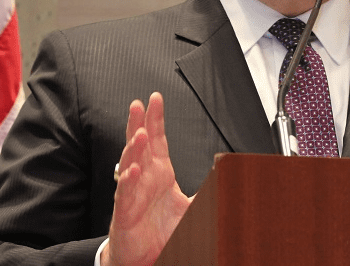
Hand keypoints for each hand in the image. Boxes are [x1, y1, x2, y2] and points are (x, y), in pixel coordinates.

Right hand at [101, 92, 192, 265]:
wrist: (147, 257)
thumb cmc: (163, 230)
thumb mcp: (192, 206)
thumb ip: (209, 188)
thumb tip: (224, 169)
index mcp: (160, 172)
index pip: (157, 138)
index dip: (156, 118)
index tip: (156, 98)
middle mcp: (145, 177)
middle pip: (139, 143)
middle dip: (138, 122)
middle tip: (138, 104)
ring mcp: (133, 192)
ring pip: (130, 163)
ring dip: (134, 148)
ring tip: (140, 134)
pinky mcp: (125, 211)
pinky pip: (124, 193)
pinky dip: (127, 181)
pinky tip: (132, 169)